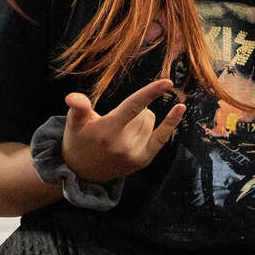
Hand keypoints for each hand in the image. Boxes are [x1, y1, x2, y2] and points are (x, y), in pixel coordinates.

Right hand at [61, 78, 185, 182]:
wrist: (82, 172)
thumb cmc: (79, 140)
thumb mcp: (74, 123)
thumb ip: (78, 108)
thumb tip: (73, 97)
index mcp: (107, 131)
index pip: (133, 107)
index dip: (151, 93)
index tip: (168, 82)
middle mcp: (123, 145)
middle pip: (144, 113)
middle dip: (133, 111)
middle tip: (114, 123)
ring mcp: (135, 154)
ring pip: (150, 121)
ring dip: (140, 121)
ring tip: (120, 133)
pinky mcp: (143, 160)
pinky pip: (162, 137)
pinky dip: (171, 123)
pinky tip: (180, 108)